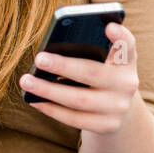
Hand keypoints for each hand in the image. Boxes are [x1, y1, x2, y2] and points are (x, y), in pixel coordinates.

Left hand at [18, 21, 140, 133]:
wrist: (117, 111)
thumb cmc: (101, 75)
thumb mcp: (102, 62)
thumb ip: (88, 50)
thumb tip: (49, 51)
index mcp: (126, 61)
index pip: (127, 46)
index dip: (120, 36)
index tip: (109, 25)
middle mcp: (127, 84)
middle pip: (92, 73)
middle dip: (63, 66)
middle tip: (39, 58)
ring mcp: (118, 107)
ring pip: (78, 99)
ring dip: (48, 90)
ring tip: (26, 81)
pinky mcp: (107, 126)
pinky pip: (74, 119)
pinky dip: (51, 109)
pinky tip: (35, 100)